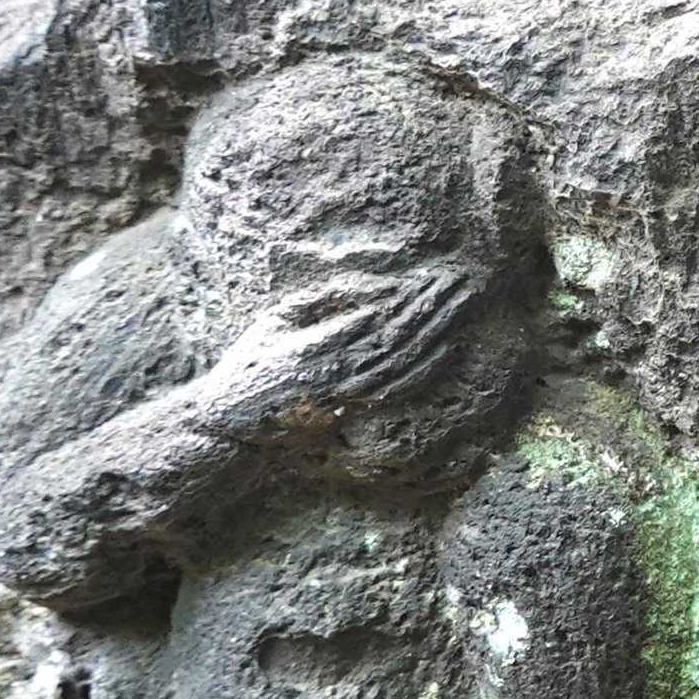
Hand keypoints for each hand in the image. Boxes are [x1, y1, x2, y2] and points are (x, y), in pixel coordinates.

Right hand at [195, 269, 478, 441]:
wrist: (237, 422)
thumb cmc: (249, 364)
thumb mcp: (273, 322)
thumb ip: (313, 302)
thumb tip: (356, 286)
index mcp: (315, 348)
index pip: (376, 319)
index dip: (407, 298)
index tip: (431, 276)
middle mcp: (338, 373)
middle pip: (399, 337)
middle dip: (432, 309)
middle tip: (461, 284)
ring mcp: (350, 393)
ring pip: (406, 361)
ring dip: (437, 333)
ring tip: (461, 307)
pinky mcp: (356, 405)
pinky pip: (401, 387)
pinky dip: (427, 367)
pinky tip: (449, 347)